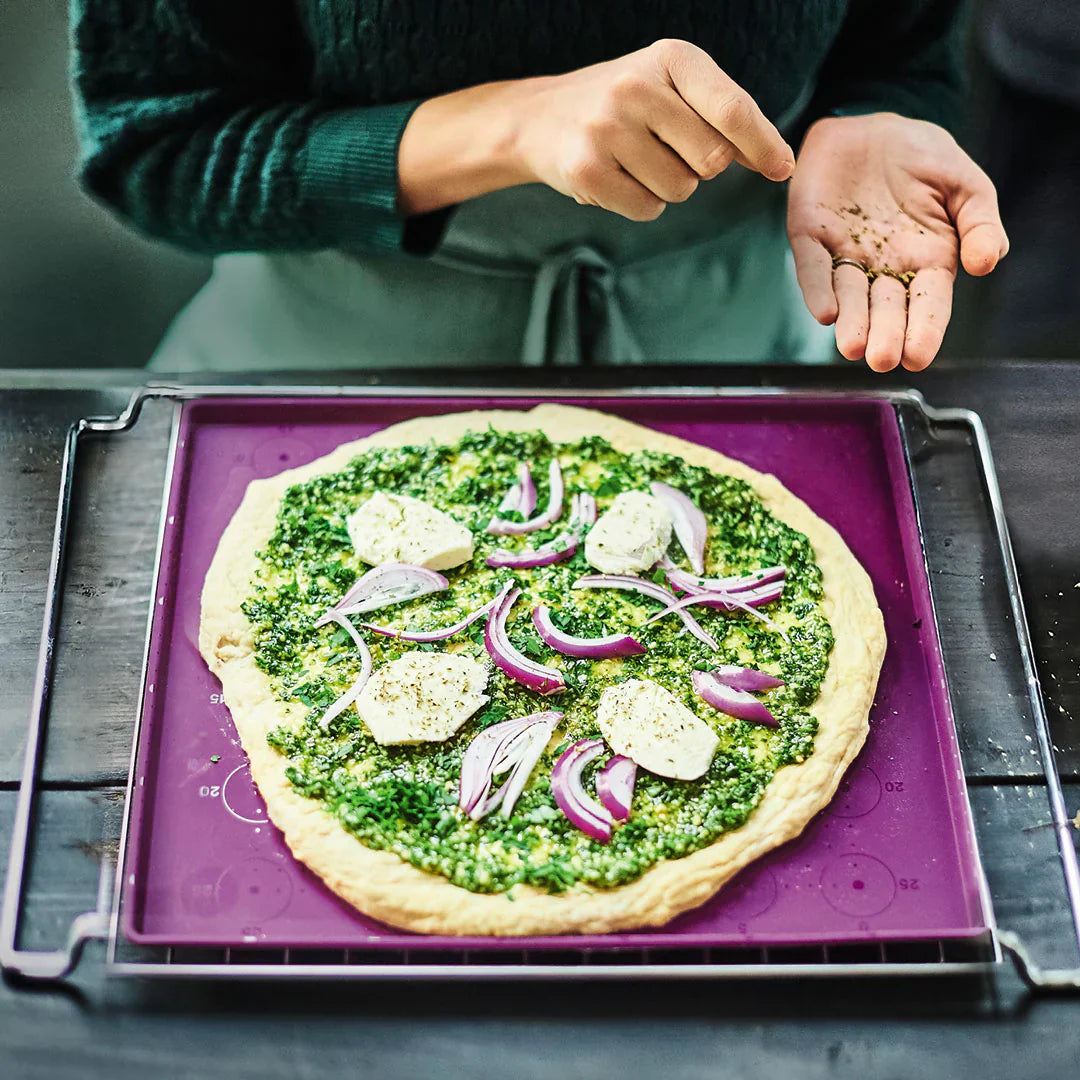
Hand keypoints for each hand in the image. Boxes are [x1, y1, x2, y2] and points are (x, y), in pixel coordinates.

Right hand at [398, 40, 793, 219]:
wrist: (540, 119)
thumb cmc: (625, 107)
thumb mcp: (673, 90)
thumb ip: (723, 118)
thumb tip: (779, 162)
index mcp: (671, 58)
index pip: (732, 109)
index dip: (762, 145)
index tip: (782, 169)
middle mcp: (637, 87)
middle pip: (712, 160)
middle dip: (701, 167)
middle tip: (667, 150)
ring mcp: (607, 128)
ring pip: (680, 190)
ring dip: (668, 188)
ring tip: (636, 162)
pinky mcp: (586, 170)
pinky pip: (646, 209)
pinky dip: (641, 204)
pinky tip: (618, 178)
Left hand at [786, 114, 1008, 371]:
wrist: (874, 125)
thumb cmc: (925, 159)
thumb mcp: (965, 185)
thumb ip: (980, 223)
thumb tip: (987, 263)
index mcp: (927, 261)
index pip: (927, 304)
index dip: (924, 331)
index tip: (918, 357)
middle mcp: (884, 267)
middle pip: (886, 309)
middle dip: (884, 335)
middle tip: (883, 359)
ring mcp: (846, 254)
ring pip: (849, 296)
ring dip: (851, 322)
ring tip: (852, 346)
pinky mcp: (811, 235)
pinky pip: (813, 266)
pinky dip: (817, 288)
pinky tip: (824, 312)